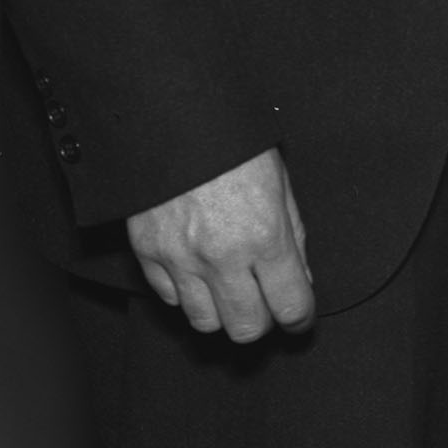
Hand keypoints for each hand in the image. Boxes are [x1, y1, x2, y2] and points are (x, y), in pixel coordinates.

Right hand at [124, 146, 313, 342]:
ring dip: (222, 312)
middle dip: (262, 321)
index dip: (300, 318)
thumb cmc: (235, 146)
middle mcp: (222, 256)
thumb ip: (292, 238)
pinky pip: (170, 298)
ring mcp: (180, 259)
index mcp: (265, 235)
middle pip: (246, 328)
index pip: (290, 306)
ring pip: (205, 322)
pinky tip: (198, 271)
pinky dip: (186, 294)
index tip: (299, 317)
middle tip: (266, 305)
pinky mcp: (147, 254)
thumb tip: (300, 282)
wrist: (174, 119)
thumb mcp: (281, 185)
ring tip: (230, 289)